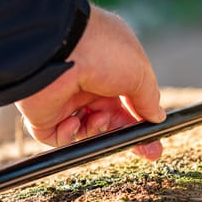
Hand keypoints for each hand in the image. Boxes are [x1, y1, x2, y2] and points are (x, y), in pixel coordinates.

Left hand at [15, 5, 165, 159]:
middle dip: (126, 135)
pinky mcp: (44, 113)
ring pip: (87, 129)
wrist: (62, 49)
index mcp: (110, 69)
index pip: (128, 101)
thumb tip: (157, 117)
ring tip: (99, 119)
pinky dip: (69, 134)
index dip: (141, 121)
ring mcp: (65, 97)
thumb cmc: (105, 52)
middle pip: (110, 119)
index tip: (154, 140)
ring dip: (98, 129)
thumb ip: (149, 98)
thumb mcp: (139, 73)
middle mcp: (88, 83)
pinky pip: (59, 136)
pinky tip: (74, 120)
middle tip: (148, 152)